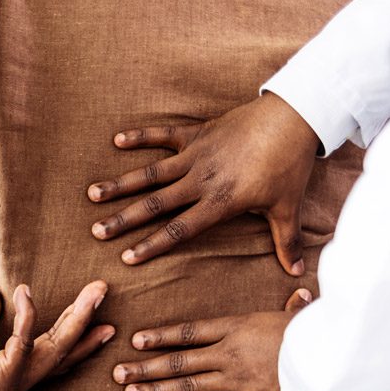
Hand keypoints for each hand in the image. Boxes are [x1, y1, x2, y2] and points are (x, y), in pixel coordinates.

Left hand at [0, 280, 115, 390]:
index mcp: (18, 373)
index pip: (58, 358)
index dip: (83, 343)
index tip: (106, 328)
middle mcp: (22, 382)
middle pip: (64, 350)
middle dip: (88, 321)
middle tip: (105, 293)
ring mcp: (15, 382)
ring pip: (55, 346)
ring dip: (77, 317)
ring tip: (95, 292)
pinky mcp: (4, 377)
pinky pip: (22, 341)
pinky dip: (26, 316)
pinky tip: (27, 292)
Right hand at [87, 93, 318, 275]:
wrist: (294, 118)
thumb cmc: (290, 166)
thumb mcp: (288, 207)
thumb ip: (286, 240)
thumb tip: (296, 272)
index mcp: (220, 202)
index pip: (180, 230)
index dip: (152, 245)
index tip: (128, 258)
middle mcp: (201, 180)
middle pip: (155, 204)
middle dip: (124, 219)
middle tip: (98, 231)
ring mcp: (196, 155)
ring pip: (151, 173)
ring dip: (121, 183)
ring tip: (93, 193)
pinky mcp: (197, 133)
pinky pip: (163, 134)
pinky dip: (141, 136)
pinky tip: (117, 140)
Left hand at [111, 289, 312, 390]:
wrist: (333, 367)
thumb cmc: (319, 335)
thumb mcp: (302, 316)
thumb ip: (294, 308)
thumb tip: (302, 292)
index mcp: (237, 327)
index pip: (189, 331)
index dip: (160, 336)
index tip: (137, 340)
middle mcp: (229, 354)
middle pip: (178, 361)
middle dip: (145, 367)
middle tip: (117, 372)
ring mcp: (236, 381)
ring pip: (187, 387)